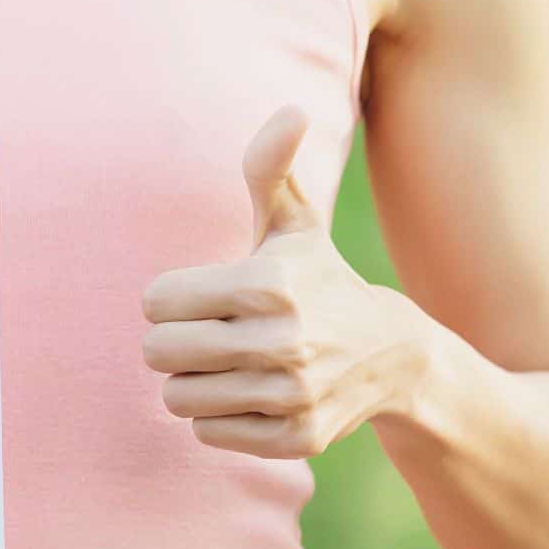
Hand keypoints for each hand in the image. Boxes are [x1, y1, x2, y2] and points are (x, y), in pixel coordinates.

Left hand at [141, 106, 431, 458]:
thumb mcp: (295, 224)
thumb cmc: (319, 280)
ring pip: (178, 398)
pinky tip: (253, 394)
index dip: (169, 299)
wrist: (393, 356)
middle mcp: (283, 341)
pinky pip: (207, 434)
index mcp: (269, 283)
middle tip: (207, 334)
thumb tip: (292, 109)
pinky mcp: (295, 439)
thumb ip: (272, 168)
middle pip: (159, 353)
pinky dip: (219, 418)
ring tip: (228, 365)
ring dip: (193, 382)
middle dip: (173, 342)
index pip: (155, 302)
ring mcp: (291, 394)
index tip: (200, 298)